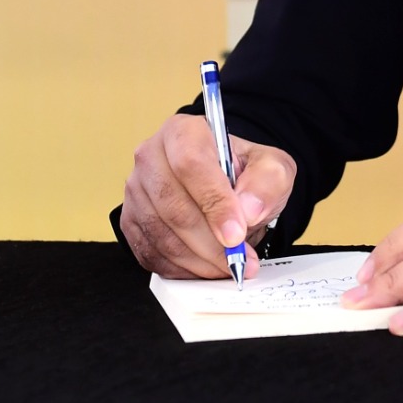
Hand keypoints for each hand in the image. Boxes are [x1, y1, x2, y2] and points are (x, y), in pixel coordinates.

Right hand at [120, 113, 296, 279]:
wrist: (226, 189)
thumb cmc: (245, 175)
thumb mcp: (272, 168)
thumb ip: (268, 182)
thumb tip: (248, 210)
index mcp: (183, 132)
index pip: (190, 164)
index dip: (214, 203)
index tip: (237, 234)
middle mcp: (151, 157)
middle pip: (172, 206)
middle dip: (210, 243)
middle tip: (239, 260)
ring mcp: (136, 191)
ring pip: (161, 235)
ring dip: (199, 260)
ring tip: (230, 266)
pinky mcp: (130, 222)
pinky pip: (151, 254)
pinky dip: (182, 269)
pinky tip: (207, 267)